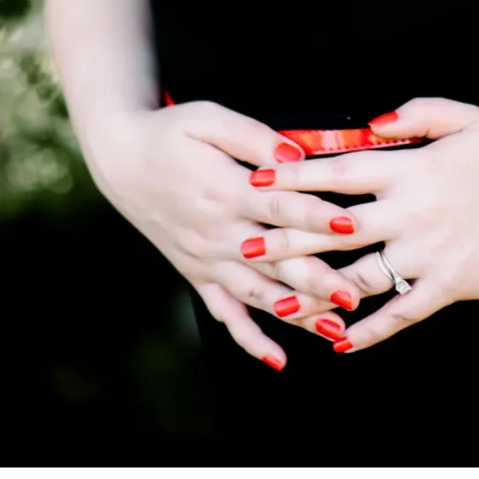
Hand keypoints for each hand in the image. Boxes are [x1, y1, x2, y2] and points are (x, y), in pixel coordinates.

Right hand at [87, 99, 376, 366]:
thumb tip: (297, 155)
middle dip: (317, 280)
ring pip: (258, 294)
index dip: (316, 216)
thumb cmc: (171, 133)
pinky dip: (250, 339)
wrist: (122, 161)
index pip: (279, 207)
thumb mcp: (207, 119)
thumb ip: (253, 136)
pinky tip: (278, 359)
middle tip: (357, 293)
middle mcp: (218, 233)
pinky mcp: (196, 275)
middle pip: (275, 261)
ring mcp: (207, 259)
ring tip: (336, 330)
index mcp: (225, 190)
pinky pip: (224, 313)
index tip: (352, 226)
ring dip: (297, 314)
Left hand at [247, 97, 478, 351]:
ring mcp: (425, 254)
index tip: (258, 178)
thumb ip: (418, 112)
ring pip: (360, 276)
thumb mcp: (467, 119)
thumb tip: (372, 124)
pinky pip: (400, 312)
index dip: (296, 174)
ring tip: (275, 305)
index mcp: (411, 169)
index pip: (340, 171)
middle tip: (244, 243)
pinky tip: (340, 342)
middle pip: (336, 227)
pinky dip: (370, 330)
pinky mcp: (443, 287)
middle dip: (287, 236)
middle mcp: (410, 213)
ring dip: (315, 292)